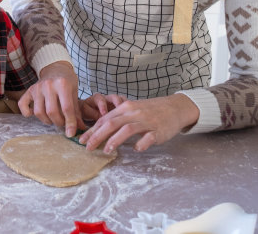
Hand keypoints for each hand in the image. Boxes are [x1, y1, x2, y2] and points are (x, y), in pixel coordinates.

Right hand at [18, 61, 84, 136]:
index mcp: (62, 84)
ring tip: (53, 119)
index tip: (71, 133)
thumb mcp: (75, 92)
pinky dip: (27, 112)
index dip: (70, 123)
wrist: (56, 68)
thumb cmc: (67, 81)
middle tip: (62, 123)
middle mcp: (48, 85)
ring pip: (39, 112)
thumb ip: (76, 111)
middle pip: (52, 112)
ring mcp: (37, 87)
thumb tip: (80, 128)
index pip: (66, 108)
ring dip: (47, 120)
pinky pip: (23, 104)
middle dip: (59, 122)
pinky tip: (33, 113)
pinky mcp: (29, 90)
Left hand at [78, 94, 199, 153]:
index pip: (105, 119)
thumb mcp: (132, 110)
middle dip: (97, 136)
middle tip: (87, 147)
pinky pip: (148, 137)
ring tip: (106, 150)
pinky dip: (141, 143)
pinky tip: (136, 149)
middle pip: (112, 123)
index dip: (92, 130)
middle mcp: (134, 113)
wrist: (175, 107)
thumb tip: (100, 131)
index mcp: (125, 108)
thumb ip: (118, 119)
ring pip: (127, 129)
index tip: (82, 140)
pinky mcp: (158, 130)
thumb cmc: (151, 110)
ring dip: (115, 140)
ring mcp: (146, 121)